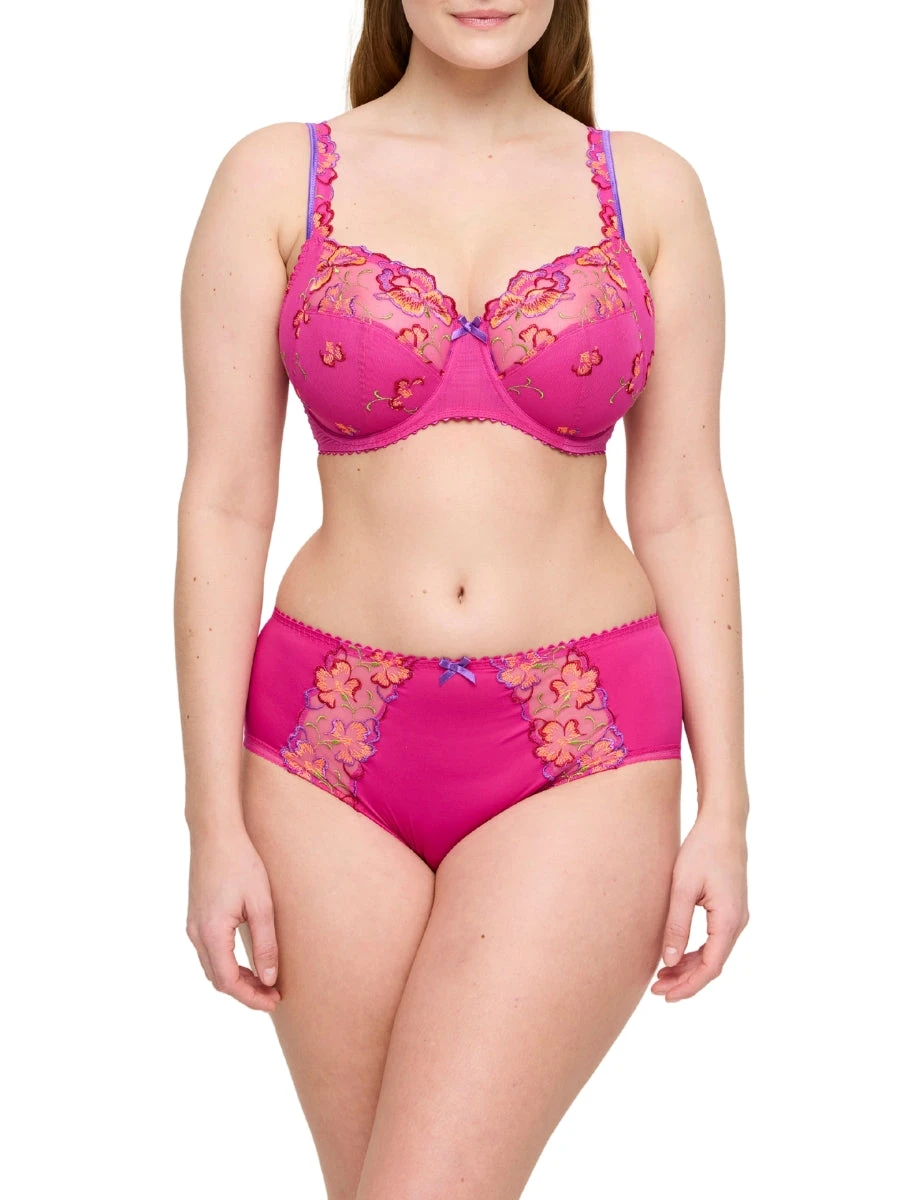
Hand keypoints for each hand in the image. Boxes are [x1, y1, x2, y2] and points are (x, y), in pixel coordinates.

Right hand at [186, 821, 280, 1011]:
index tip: (274, 1001)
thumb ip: (265, 944)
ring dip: (236, 979)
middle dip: (245, 992)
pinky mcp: (196, 918)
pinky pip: (209, 953)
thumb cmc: (241, 863)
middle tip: (273, 994)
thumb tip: (268, 979)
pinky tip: (247, 961)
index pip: (229, 982)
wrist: (215, 833)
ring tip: (264, 981)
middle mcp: (196, 934)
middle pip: (218, 979)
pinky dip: (227, 964)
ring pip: (212, 968)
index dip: (251, 997)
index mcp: (211, 933)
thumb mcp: (261, 904)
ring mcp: (193, 926)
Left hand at [651, 811, 748, 1001]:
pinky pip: (714, 941)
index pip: (710, 967)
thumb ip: (677, 925)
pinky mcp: (730, 910)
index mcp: (730, 920)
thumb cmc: (702, 850)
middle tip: (657, 990)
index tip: (666, 996)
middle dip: (686, 980)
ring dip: (689, 967)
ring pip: (713, 954)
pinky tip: (676, 955)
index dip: (688, 985)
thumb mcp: (683, 887)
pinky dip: (696, 952)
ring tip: (662, 976)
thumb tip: (669, 961)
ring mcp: (737, 917)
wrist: (724, 825)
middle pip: (712, 964)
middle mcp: (738, 922)